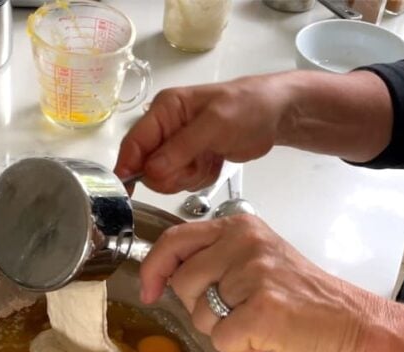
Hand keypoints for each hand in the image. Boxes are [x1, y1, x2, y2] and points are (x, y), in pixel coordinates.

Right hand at [114, 75, 294, 193]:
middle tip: (195, 165)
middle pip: (147, 167)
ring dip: (188, 176)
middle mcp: (165, 128)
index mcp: (164, 110)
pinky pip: (182, 181)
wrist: (276, 114)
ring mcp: (177, 146)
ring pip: (164, 178)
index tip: (128, 190)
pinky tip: (214, 163)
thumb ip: (181, 148)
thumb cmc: (248, 108)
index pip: (134, 143)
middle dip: (171, 174)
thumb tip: (151, 171)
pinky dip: (199, 178)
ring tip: (209, 160)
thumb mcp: (214, 125)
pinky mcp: (190, 160)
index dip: (128, 167)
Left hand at [140, 215, 377, 351]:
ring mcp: (255, 275)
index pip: (175, 240)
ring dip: (223, 330)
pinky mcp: (263, 310)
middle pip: (182, 284)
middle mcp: (246, 244)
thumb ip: (213, 259)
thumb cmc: (303, 300)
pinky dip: (240, 349)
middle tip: (239, 310)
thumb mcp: (255, 261)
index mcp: (241, 228)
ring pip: (200, 315)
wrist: (352, 326)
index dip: (154, 268)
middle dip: (201, 308)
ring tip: (258, 322)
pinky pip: (222, 339)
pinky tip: (267, 338)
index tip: (149, 288)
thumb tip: (162, 274)